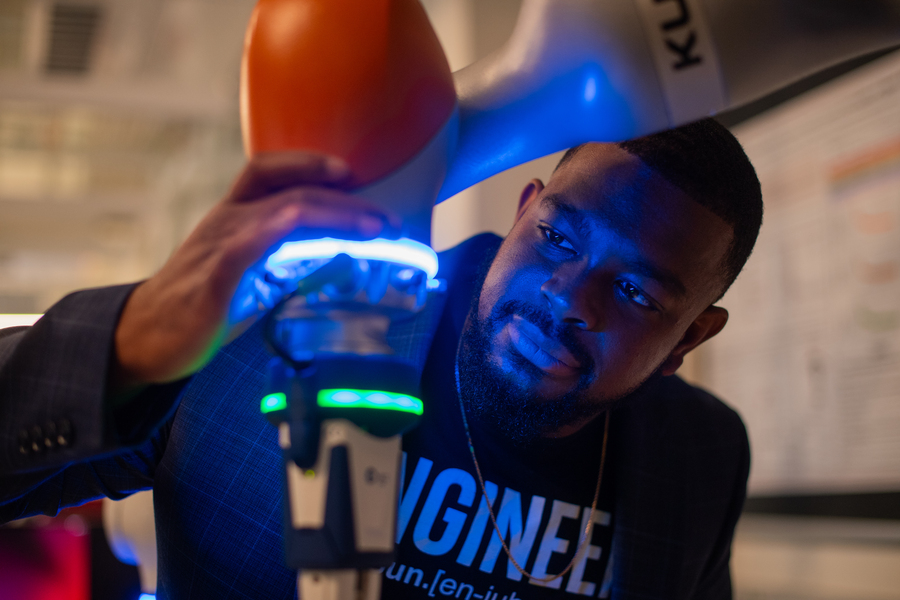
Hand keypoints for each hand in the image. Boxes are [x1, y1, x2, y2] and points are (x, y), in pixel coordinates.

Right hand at [112, 152, 398, 389]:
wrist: (144, 337)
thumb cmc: (201, 303)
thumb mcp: (246, 272)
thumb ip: (283, 259)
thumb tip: (336, 257)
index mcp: (233, 216)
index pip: (267, 171)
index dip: (308, 163)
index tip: (350, 172)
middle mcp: (227, 222)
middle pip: (290, 192)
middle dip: (344, 200)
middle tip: (386, 219)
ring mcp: (219, 248)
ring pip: (282, 213)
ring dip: (335, 217)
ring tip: (374, 230)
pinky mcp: (214, 281)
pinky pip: (249, 249)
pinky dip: (286, 239)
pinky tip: (322, 244)